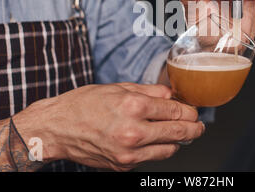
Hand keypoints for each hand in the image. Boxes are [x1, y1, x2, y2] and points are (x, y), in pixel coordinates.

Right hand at [13, 83, 204, 170]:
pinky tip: (153, 139)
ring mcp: (129, 153)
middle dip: (194, 128)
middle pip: (179, 132)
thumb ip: (150, 91)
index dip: (190, 111)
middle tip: (199, 126)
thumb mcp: (118, 87)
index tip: (193, 111)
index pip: (176, 111)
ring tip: (178, 132)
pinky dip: (157, 149)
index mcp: (133, 106)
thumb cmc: (83, 104)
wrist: (56, 129)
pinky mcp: (123, 166)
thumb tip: (172, 94)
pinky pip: (151, 158)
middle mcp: (133, 132)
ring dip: (178, 141)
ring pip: (169, 149)